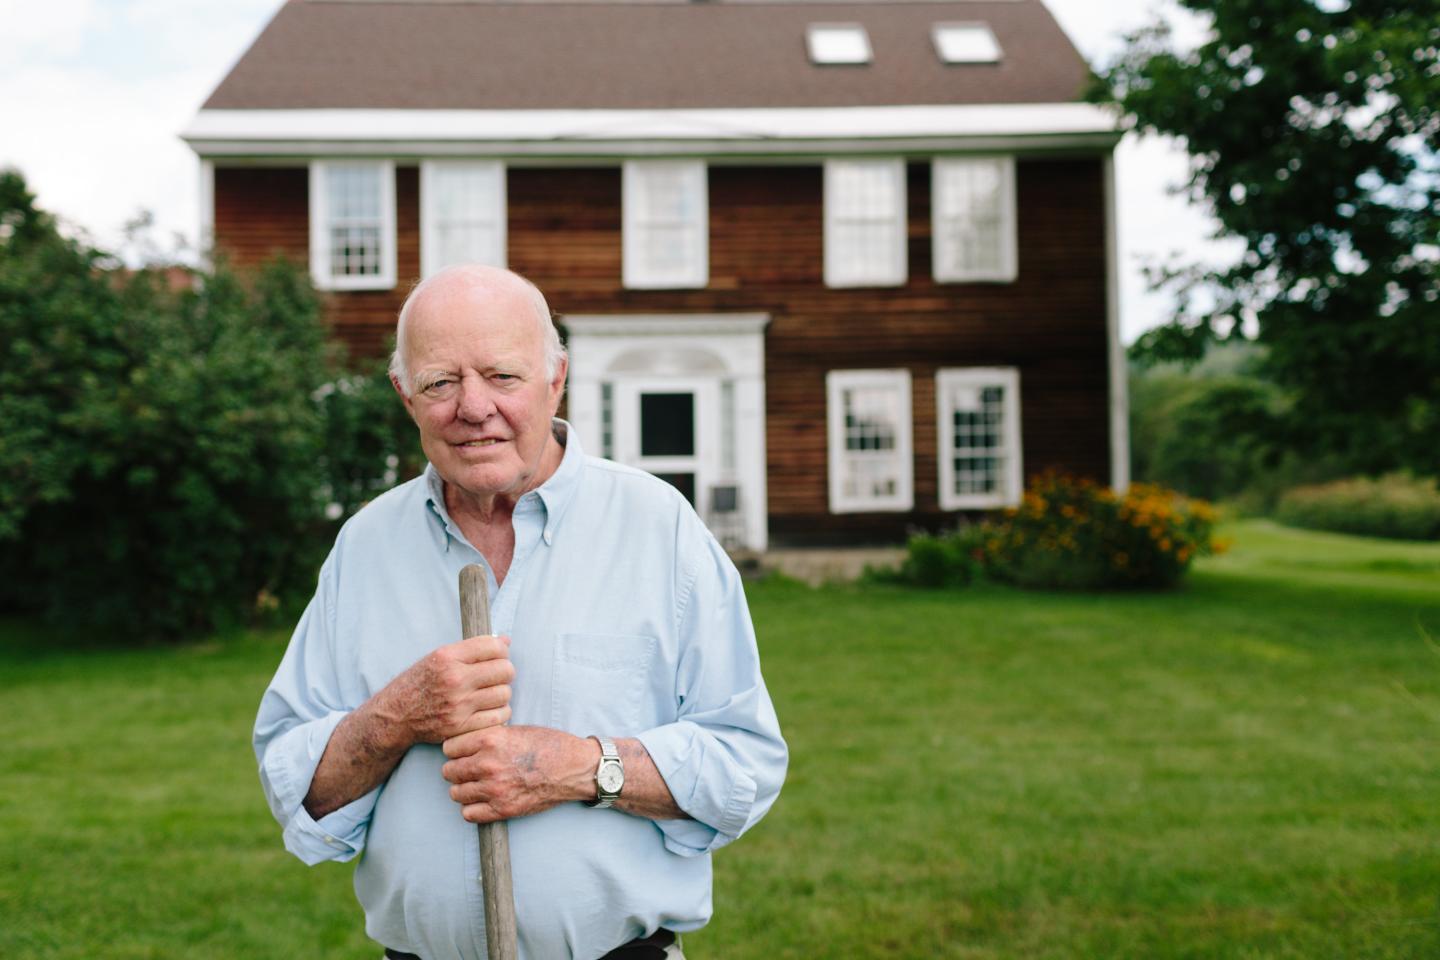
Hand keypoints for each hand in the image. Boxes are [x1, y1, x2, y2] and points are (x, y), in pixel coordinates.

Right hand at [378, 635, 513, 745]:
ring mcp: (458, 705)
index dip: (502, 650)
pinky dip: (499, 713)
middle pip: (505, 670)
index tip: (498, 656)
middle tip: (496, 676)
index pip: (494, 646)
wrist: (395, 716)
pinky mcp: (461, 727)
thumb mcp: (438, 657)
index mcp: (447, 657)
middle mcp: (454, 679)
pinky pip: (499, 717)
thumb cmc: (419, 683)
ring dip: (502, 693)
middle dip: (505, 671)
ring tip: (491, 693)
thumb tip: (506, 641)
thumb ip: (472, 649)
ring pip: (504, 694)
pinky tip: (489, 709)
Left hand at [440, 725, 595, 822]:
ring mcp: (494, 789)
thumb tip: (464, 742)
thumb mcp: (516, 729)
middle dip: (457, 769)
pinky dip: (472, 808)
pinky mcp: (502, 809)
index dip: (455, 749)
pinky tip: (482, 800)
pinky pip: (469, 814)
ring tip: (476, 785)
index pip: (449, 747)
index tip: (463, 752)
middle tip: (469, 769)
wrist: (573, 768)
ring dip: (464, 789)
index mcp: (490, 740)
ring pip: (455, 793)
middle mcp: (488, 765)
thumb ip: (488, 736)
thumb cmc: (548, 745)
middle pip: (449, 771)